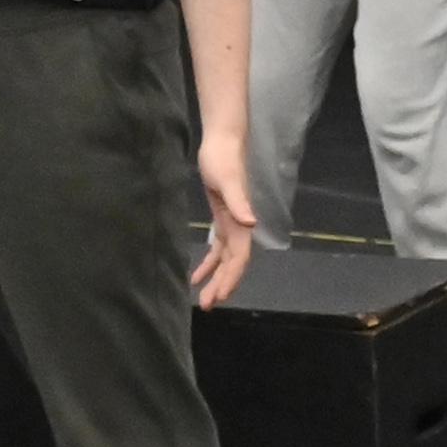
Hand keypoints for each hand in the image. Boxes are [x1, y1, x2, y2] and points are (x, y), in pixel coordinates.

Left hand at [191, 119, 258, 306]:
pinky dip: (208, 262)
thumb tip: (251, 223)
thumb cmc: (224, 158)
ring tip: (204, 299)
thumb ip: (239, 202)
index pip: (239, 258)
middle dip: (222, 285)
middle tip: (207, 305)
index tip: (218, 297)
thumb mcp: (228, 180)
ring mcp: (231, 223)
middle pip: (233, 264)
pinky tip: (195, 276)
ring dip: (216, 279)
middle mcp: (239, 227)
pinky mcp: (222, 217)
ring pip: (225, 259)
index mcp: (241, 223)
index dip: (230, 279)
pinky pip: (217, 247)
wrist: (222, 141)